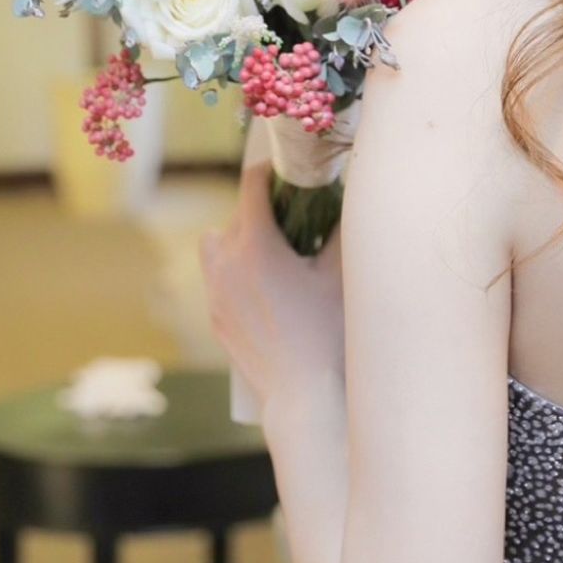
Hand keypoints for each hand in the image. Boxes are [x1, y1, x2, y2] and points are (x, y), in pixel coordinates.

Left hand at [201, 160, 344, 420]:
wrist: (305, 396)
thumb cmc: (328, 332)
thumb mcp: (342, 273)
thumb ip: (341, 228)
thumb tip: (347, 196)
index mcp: (256, 245)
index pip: (252, 186)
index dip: (270, 170)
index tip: (287, 166)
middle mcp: (227, 265)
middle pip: (234, 217)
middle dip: (260, 210)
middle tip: (294, 218)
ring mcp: (217, 294)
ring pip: (216, 246)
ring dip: (238, 239)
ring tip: (273, 252)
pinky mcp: (216, 319)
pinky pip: (218, 279)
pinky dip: (235, 271)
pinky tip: (266, 287)